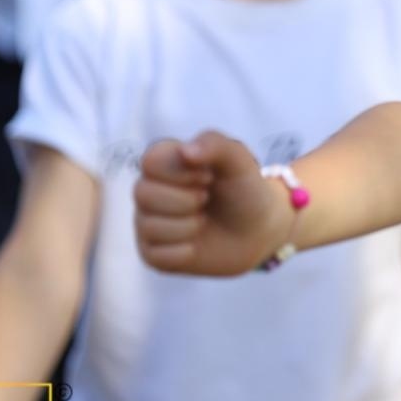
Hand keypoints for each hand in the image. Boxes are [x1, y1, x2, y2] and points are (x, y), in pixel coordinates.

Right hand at [134, 131, 289, 275]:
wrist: (257, 231)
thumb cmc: (244, 190)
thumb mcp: (239, 161)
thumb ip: (215, 145)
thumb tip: (185, 151)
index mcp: (165, 162)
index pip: (149, 161)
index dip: (181, 172)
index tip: (208, 177)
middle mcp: (150, 190)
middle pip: (142, 193)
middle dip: (186, 200)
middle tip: (207, 200)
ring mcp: (147, 222)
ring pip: (148, 226)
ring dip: (188, 226)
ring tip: (204, 221)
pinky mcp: (151, 252)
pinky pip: (155, 256)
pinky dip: (184, 252)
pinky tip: (196, 244)